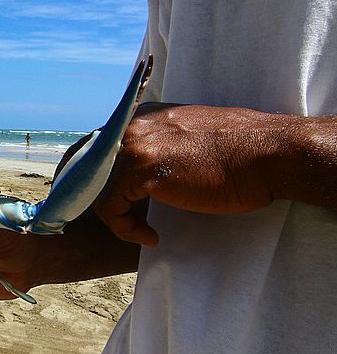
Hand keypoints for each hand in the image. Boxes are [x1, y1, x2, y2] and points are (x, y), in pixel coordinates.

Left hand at [94, 103, 327, 245]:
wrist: (268, 155)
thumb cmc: (239, 156)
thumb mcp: (188, 142)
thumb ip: (160, 149)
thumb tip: (141, 174)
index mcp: (143, 116)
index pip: (97, 145)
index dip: (90, 176)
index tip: (101, 202)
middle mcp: (133, 125)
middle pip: (84, 163)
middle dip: (85, 195)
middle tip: (107, 220)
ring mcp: (135, 144)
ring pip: (95, 189)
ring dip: (114, 217)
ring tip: (139, 232)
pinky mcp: (142, 169)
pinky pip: (111, 208)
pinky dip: (125, 228)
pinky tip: (150, 236)